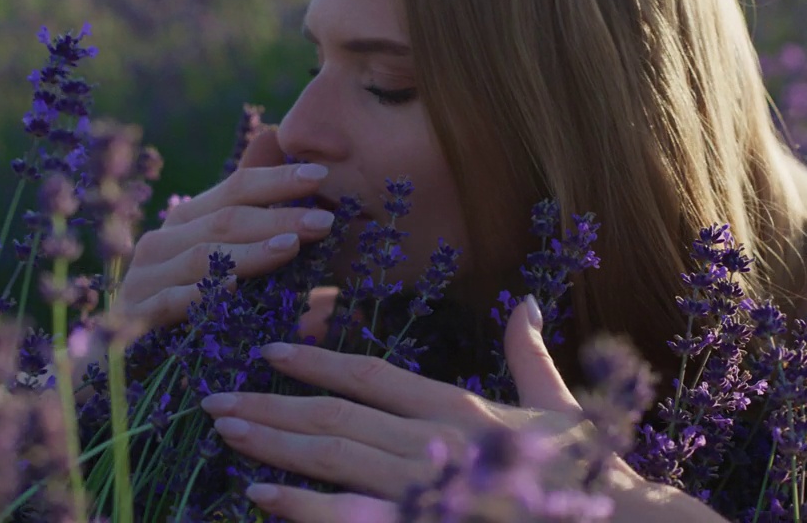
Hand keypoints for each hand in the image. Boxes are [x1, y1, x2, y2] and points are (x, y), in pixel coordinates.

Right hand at [117, 128, 337, 329]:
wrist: (122, 364)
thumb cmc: (190, 311)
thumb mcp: (225, 263)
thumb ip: (253, 222)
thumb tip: (277, 150)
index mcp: (186, 222)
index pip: (236, 189)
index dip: (277, 180)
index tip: (321, 175)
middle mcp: (163, 242)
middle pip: (225, 220)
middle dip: (277, 217)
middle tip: (324, 220)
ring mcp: (145, 279)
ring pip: (203, 257)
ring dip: (251, 251)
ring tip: (292, 246)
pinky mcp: (136, 318)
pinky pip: (172, 301)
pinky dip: (203, 292)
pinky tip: (234, 286)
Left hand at [200, 295, 583, 521]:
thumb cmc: (591, 473)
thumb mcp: (561, 408)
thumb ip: (529, 356)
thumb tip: (523, 305)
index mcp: (458, 407)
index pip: (371, 375)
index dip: (316, 359)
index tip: (270, 350)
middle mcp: (434, 441)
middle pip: (335, 416)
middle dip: (271, 405)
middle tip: (215, 397)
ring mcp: (427, 486)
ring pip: (333, 459)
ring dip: (273, 445)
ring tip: (224, 432)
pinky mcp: (423, 521)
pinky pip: (352, 516)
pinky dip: (302, 506)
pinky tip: (260, 497)